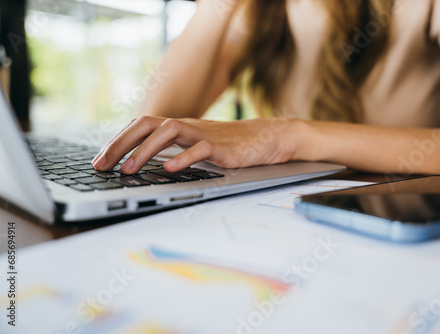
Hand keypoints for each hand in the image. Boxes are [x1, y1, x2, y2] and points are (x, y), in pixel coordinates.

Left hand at [92, 116, 299, 173]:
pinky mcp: (223, 147)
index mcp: (179, 127)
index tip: (99, 161)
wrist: (267, 138)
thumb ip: (175, 151)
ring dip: (144, 150)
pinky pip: (201, 148)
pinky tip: (169, 169)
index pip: (141, 127)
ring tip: (128, 170)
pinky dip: (183, 157)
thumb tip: (145, 167)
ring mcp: (205, 134)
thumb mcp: (197, 147)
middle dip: (120, 144)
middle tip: (101, 166)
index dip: (117, 142)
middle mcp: (188, 126)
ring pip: (169, 131)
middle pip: (147, 124)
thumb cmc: (230, 145)